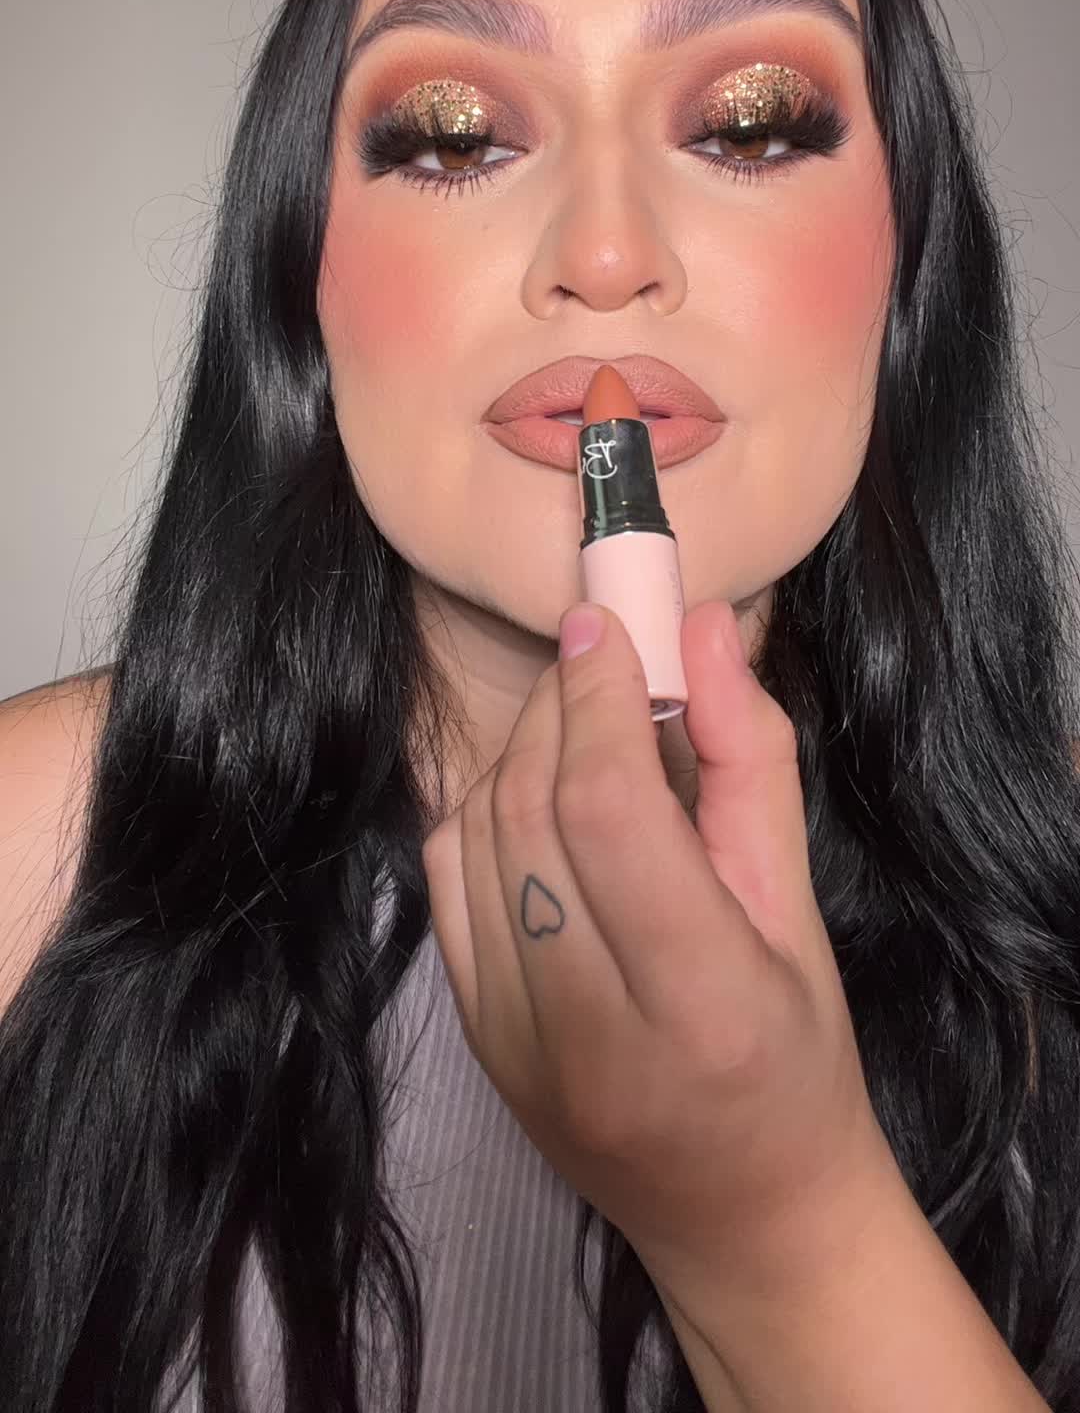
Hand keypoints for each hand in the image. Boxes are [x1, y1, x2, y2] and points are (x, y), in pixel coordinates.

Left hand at [420, 599, 889, 1306]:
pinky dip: (482, 811)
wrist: (745, 1220)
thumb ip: (751, 764)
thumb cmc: (798, 1061)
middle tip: (597, 655)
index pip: (609, 812)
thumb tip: (697, 631)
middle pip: (533, 814)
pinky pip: (447, 885)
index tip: (605, 626)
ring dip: (519, 751)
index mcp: (701, 1003)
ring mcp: (515, 1047)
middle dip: (557, 706)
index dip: (595, 698)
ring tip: (577, 721)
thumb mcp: (801, 912)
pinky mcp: (474, 1043)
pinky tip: (533, 791)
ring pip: (477, 840)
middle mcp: (591, 1034)